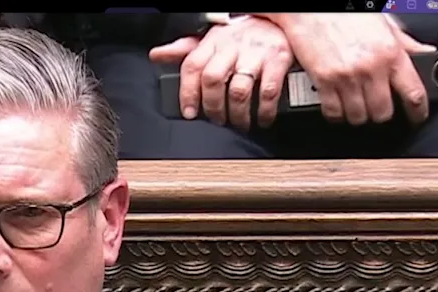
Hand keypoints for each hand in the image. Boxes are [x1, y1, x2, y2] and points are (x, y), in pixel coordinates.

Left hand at [151, 18, 292, 130]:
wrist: (280, 20)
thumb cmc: (243, 34)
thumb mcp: (212, 39)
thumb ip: (185, 50)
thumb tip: (157, 55)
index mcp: (213, 41)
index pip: (192, 66)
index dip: (187, 93)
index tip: (189, 113)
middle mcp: (232, 45)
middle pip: (213, 79)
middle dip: (212, 106)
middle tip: (217, 120)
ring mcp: (256, 53)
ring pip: (238, 90)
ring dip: (237, 114)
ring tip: (238, 124)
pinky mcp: (278, 59)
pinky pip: (268, 92)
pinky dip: (264, 111)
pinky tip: (262, 119)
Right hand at [259, 13, 433, 124]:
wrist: (311, 7)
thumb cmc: (344, 12)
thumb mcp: (383, 22)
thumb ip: (404, 42)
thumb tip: (424, 52)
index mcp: (390, 52)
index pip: (413, 93)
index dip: (418, 111)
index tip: (417, 117)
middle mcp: (370, 67)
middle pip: (382, 112)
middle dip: (380, 113)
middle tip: (377, 106)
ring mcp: (347, 76)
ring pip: (358, 116)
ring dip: (357, 115)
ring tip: (355, 104)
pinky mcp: (324, 81)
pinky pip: (334, 112)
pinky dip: (336, 114)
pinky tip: (337, 105)